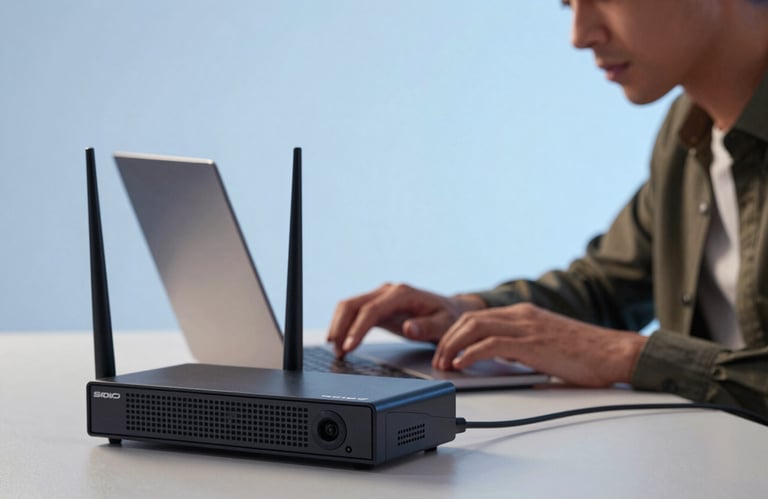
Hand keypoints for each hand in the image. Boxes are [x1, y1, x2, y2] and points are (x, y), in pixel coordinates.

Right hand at [327, 283, 485, 357]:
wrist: (449, 309)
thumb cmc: (447, 317)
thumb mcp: (445, 324)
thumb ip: (427, 327)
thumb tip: (409, 328)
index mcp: (403, 294)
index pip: (372, 309)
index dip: (358, 328)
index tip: (349, 346)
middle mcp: (388, 291)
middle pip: (353, 304)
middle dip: (341, 326)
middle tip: (337, 350)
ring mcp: (380, 296)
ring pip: (349, 306)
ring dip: (338, 326)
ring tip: (337, 350)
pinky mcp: (376, 305)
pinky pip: (354, 312)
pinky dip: (344, 326)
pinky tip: (341, 342)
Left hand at [433, 303, 646, 386]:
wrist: (616, 353)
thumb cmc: (587, 354)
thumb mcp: (546, 345)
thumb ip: (521, 348)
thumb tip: (500, 362)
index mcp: (524, 313)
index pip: (478, 316)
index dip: (455, 333)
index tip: (445, 351)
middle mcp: (522, 315)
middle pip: (469, 319)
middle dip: (447, 339)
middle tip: (438, 360)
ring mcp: (527, 326)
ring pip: (475, 327)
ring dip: (453, 346)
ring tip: (445, 364)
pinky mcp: (532, 343)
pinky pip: (491, 344)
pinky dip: (470, 353)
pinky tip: (462, 364)